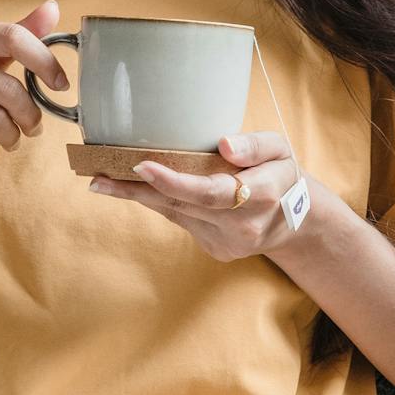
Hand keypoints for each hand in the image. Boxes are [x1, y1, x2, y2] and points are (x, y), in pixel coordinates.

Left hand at [88, 130, 319, 262]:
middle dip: (138, 190)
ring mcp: (226, 242)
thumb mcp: (281, 148)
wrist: (295, 220)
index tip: (142, 165)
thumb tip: (224, 144)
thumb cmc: (282, 175)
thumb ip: (256, 144)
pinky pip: (182, 221)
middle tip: (98, 177)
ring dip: (139, 197)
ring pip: (175, 214)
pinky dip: (163, 203)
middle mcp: (242, 225)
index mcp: (260, 195)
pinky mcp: (215, 250)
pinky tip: (142, 189)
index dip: (173, 181)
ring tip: (102, 181)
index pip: (211, 191)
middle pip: (182, 205)